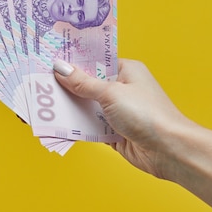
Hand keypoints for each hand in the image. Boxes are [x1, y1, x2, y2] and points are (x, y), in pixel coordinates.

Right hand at [53, 58, 189, 179]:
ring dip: (70, 108)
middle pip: (88, 85)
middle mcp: (122, 88)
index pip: (95, 61)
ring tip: (43, 104)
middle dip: (67, 86)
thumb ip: (83, 83)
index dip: (74, 61)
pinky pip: (90, 126)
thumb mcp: (110, 93)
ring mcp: (118, 112)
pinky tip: (57, 125)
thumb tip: (60, 67)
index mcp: (126, 70)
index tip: (50, 60)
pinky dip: (77, 127)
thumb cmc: (147, 114)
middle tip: (40, 83)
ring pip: (87, 107)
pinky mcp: (115, 132)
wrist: (171, 151)